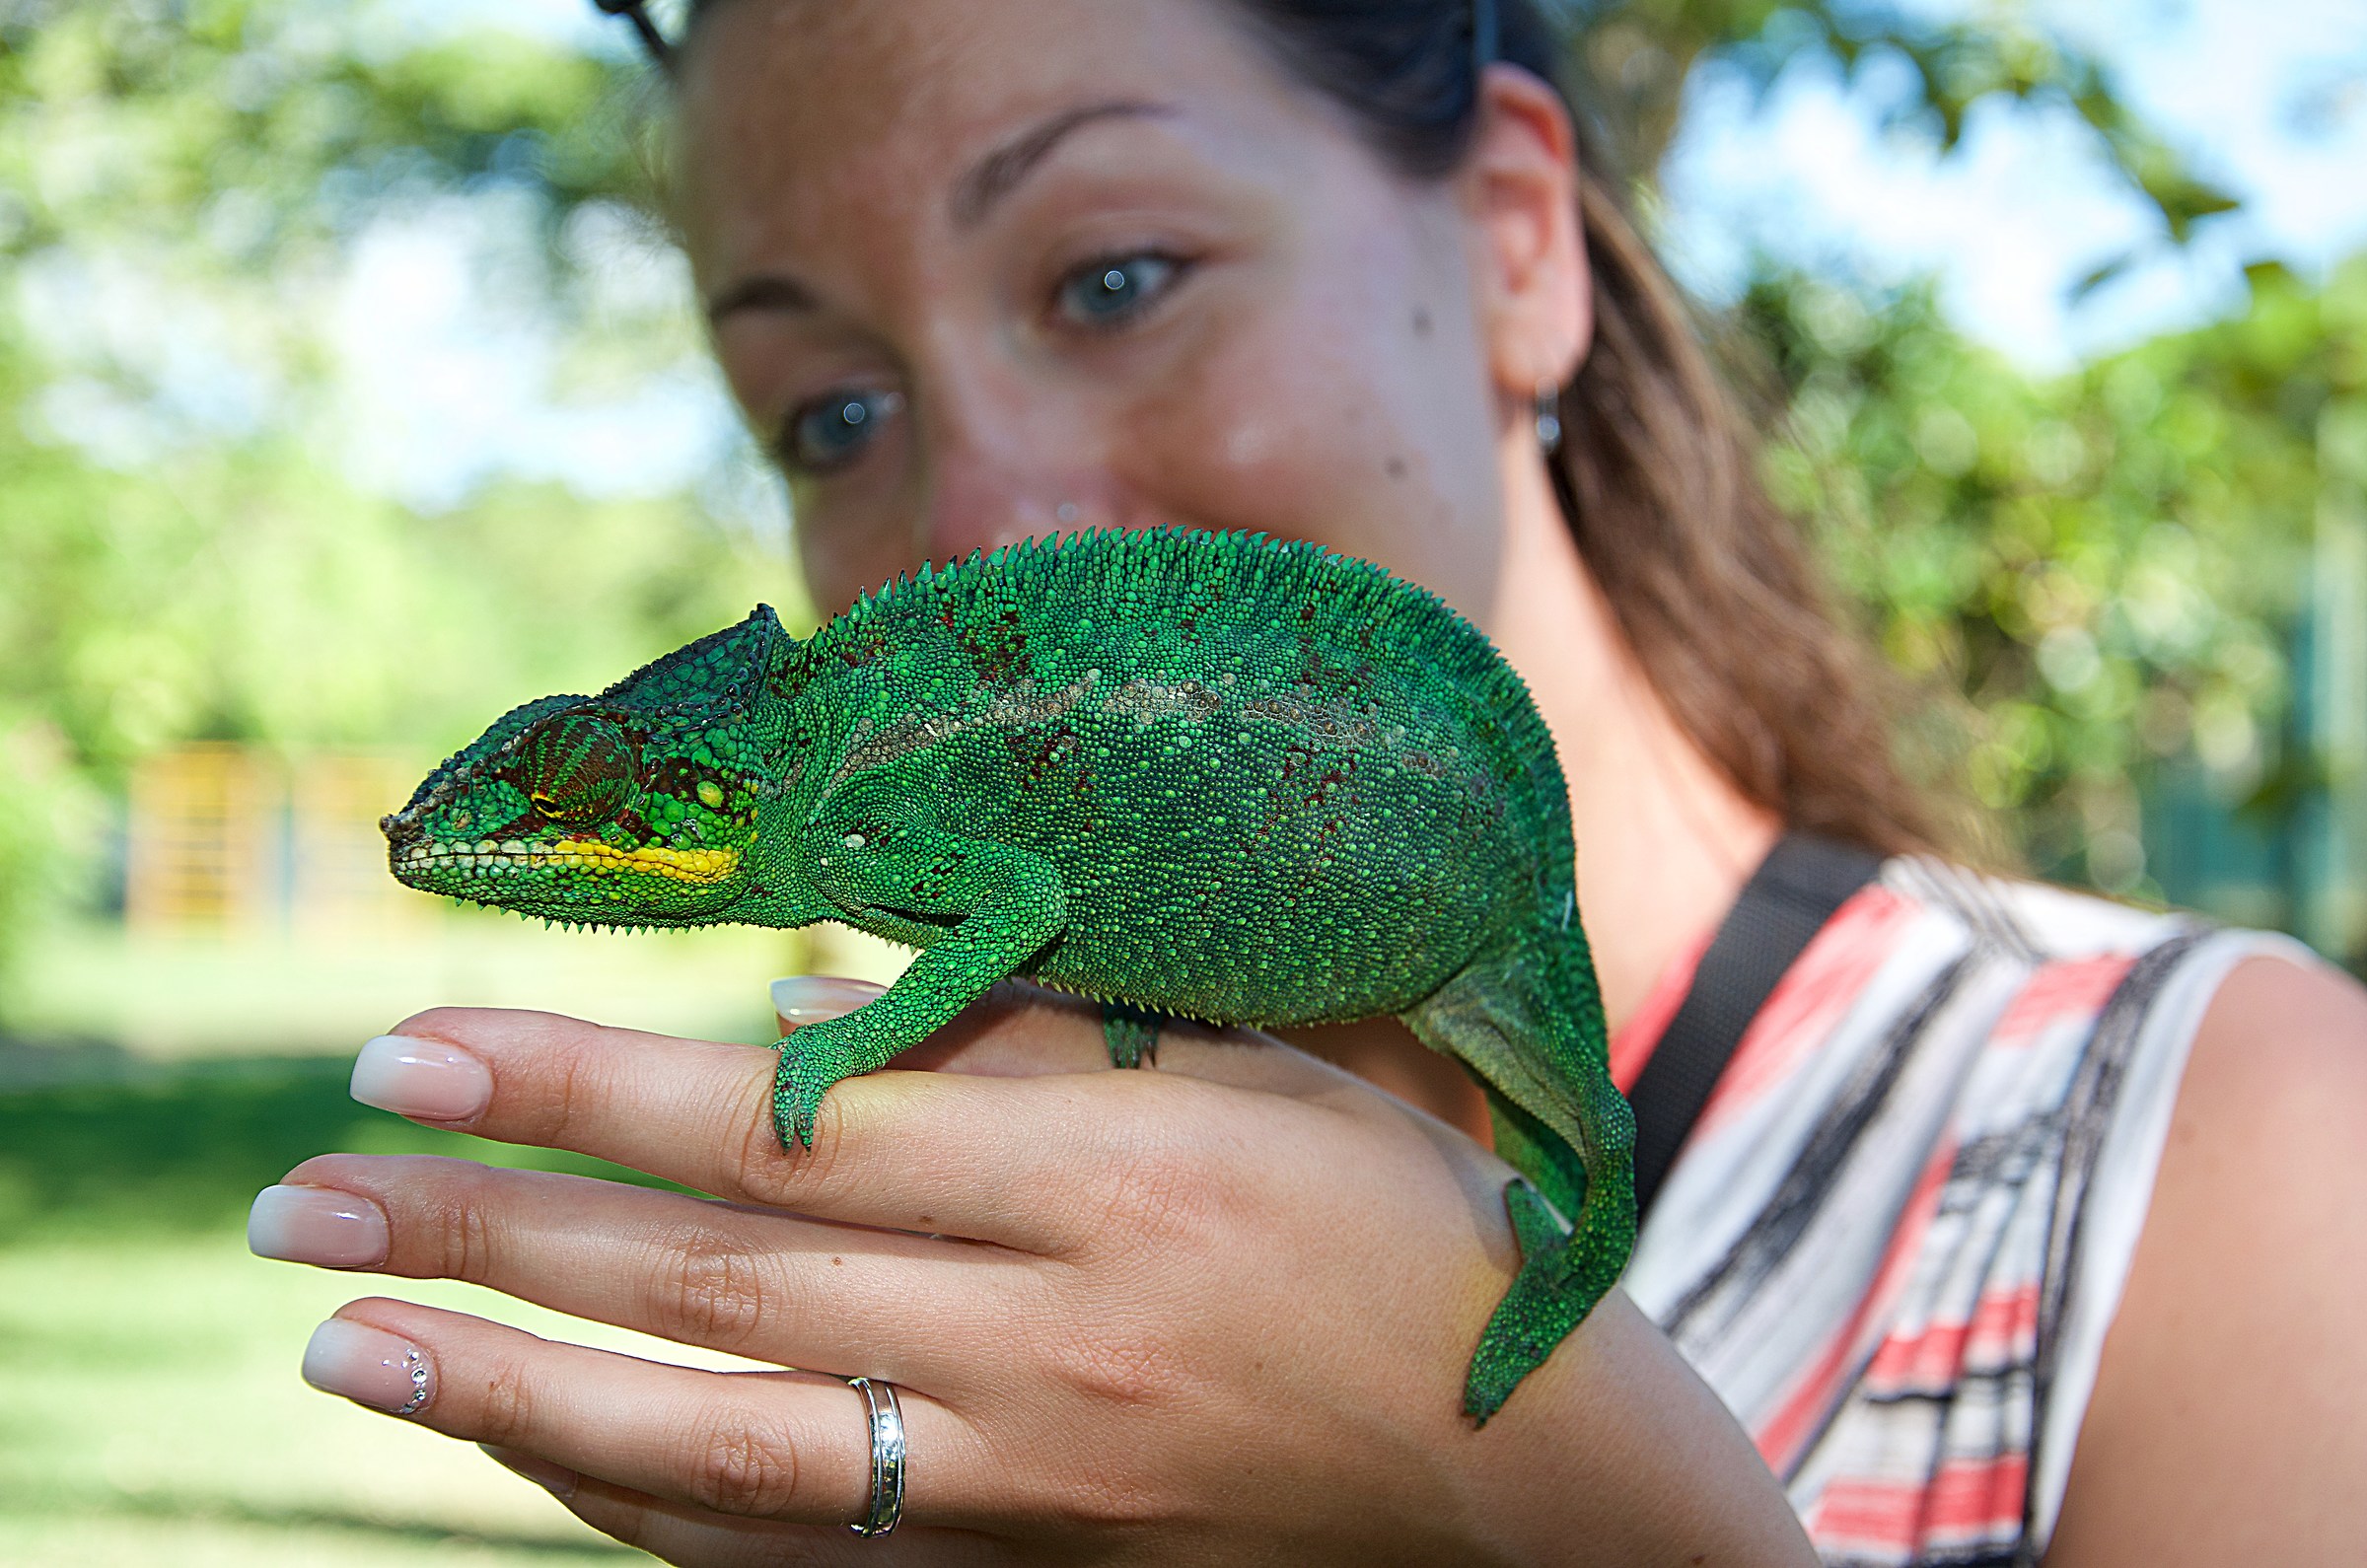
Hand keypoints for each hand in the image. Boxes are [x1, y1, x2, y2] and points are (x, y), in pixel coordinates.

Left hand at [249, 981, 1810, 1565]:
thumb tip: (782, 1022)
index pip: (788, 1128)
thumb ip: (1018, 1044)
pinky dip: (642, 1503)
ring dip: (512, 1392)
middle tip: (303, 1191)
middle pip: (717, 1286)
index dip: (584, 1086)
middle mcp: (1054, 1341)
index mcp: (1114, 1178)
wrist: (1525, 1484)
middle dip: (492, 1228)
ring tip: (344, 1342)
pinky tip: (528, 1449)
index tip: (408, 1046)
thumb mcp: (1243, 1082)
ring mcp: (1032, 1489)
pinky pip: (795, 1554)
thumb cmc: (1392, 1232)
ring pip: (721, 1447)